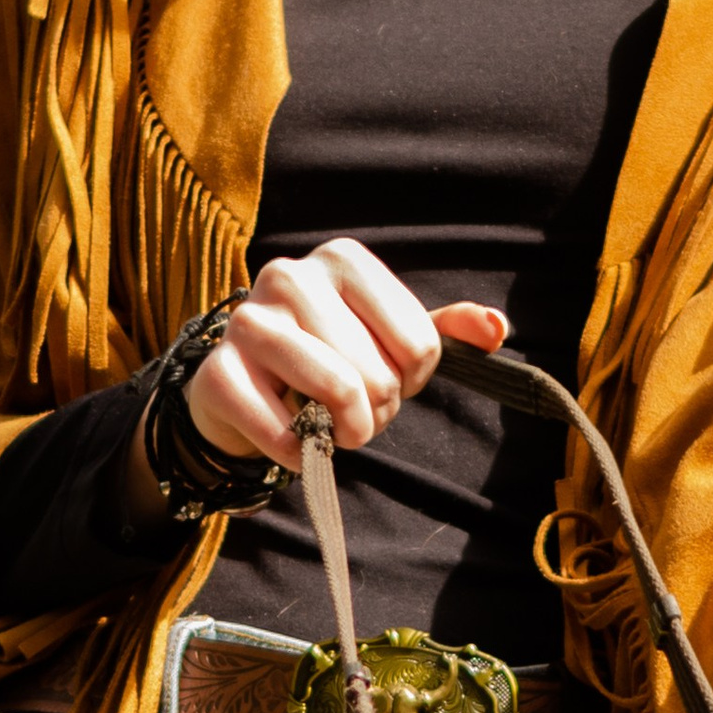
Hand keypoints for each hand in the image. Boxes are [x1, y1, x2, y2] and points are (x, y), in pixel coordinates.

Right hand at [186, 241, 506, 467]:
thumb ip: (444, 330)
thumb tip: (496, 328)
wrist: (241, 385)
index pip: (421, 344)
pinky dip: (300, 454)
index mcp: (343, 258)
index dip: (413, 380)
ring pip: (336, 393)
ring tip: (332, 428)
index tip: (387, 376)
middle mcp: (291, 275)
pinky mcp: (217, 373)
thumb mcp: (388, 336)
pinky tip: (293, 440)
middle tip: (354, 410)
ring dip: (344, 433)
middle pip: (379, 375)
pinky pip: (283, 432)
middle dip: (377, 412)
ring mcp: (248, 321)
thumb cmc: (328, 355)